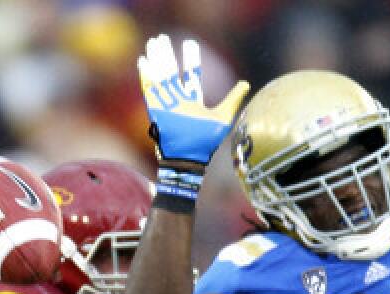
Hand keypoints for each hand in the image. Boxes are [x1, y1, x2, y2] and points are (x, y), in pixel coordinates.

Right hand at [137, 34, 249, 164]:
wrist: (188, 160)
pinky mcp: (155, 110)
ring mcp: (166, 105)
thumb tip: (245, 83)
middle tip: (163, 38)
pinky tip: (144, 61)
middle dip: (167, 55)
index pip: (191, 75)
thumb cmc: (205, 144)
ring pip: (160, 76)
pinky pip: (149, 90)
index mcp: (193, 101)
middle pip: (171, 72)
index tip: (190, 44)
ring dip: (156, 59)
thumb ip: (233, 99)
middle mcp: (178, 101)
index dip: (191, 59)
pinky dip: (146, 76)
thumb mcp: (223, 118)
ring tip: (154, 42)